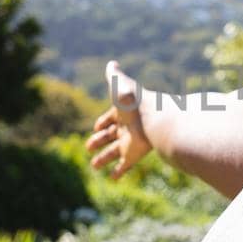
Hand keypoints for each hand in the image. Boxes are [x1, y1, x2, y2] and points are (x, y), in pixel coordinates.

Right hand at [86, 59, 151, 179]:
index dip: (103, 122)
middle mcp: (126, 128)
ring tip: (94, 166)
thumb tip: (111, 63)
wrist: (154, 118)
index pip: (110, 118)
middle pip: (109, 136)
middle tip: (88, 147)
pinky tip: (112, 178)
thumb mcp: (120, 84)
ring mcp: (129, 142)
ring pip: (113, 152)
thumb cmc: (135, 101)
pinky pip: (124, 166)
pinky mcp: (132, 154)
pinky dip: (117, 172)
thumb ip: (113, 75)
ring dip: (103, 159)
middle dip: (98, 141)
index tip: (96, 127)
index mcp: (123, 113)